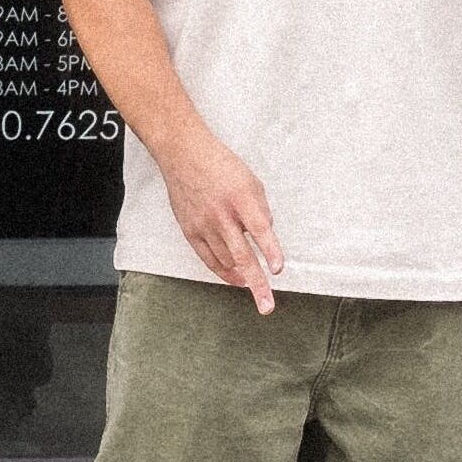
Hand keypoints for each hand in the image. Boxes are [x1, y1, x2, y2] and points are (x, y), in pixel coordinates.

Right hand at [159, 130, 284, 312]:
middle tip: (267, 305)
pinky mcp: (190, 230)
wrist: (183, 155)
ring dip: (242, 277)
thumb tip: (266, 238)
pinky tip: (235, 279)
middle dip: (257, 284)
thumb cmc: (220, 166)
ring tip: (255, 288)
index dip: (270, 251)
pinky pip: (208, 258)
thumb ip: (260, 211)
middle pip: (242, 255)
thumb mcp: (251, 182)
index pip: (259, 229)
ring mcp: (203, 224)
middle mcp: (221, 214)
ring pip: (226, 261)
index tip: (278, 269)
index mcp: (240, 197)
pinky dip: (223, 272)